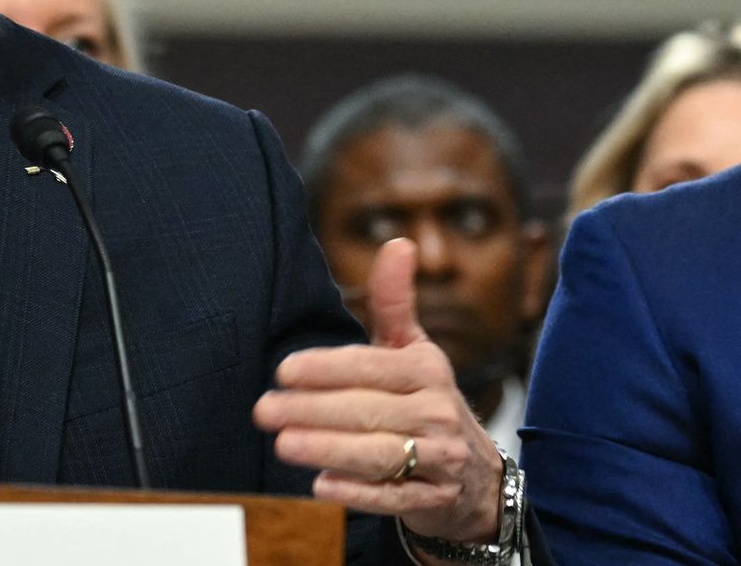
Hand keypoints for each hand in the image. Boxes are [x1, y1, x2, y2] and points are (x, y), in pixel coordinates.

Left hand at [254, 238, 504, 542]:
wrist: (476, 475)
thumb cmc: (426, 401)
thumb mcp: (415, 351)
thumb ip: (395, 301)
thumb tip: (398, 242)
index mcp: (427, 370)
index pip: (372, 367)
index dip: (327, 368)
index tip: (284, 371)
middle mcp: (437, 411)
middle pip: (368, 410)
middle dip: (312, 410)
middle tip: (264, 410)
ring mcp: (440, 457)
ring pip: (380, 453)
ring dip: (328, 449)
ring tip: (283, 444)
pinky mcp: (435, 499)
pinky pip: (394, 496)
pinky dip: (358, 492)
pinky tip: (321, 484)